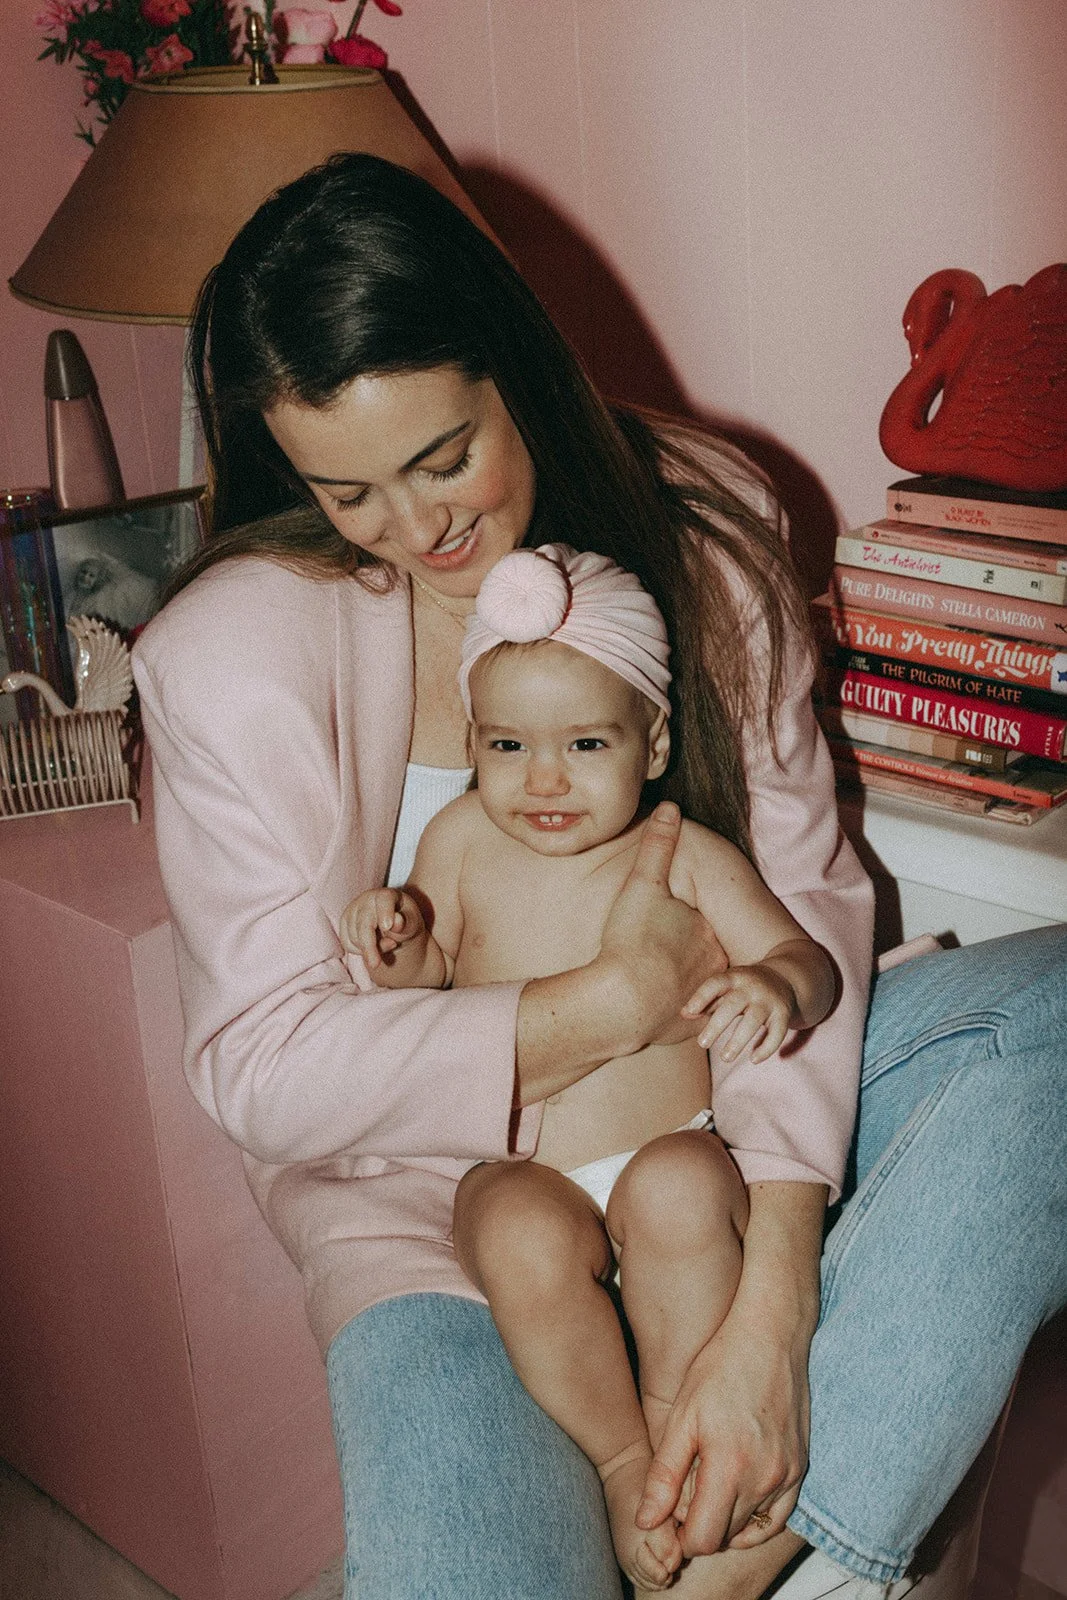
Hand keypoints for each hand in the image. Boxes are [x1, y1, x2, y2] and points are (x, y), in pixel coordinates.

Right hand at [339, 887, 426, 969]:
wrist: (394, 926)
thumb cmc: (406, 922)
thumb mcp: (412, 924)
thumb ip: (406, 923)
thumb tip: (396, 922)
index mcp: (387, 895)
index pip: (384, 899)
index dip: (385, 912)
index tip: (387, 927)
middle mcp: (366, 899)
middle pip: (364, 924)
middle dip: (369, 946)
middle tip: (376, 965)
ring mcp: (352, 910)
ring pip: (355, 936)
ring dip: (370, 949)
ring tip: (388, 944)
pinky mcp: (344, 923)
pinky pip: (347, 942)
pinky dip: (360, 951)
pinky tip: (373, 947)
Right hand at [597, 803, 726, 1053]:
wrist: (621, 1002)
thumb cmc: (631, 942)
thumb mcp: (642, 886)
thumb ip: (657, 847)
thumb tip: (670, 809)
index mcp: (708, 934)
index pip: (699, 924)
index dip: (679, 925)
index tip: (659, 929)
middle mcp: (714, 969)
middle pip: (700, 958)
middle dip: (682, 958)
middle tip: (653, 956)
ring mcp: (703, 1002)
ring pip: (694, 990)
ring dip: (678, 989)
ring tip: (651, 985)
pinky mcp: (687, 1031)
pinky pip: (681, 1021)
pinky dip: (667, 1017)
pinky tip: (648, 1012)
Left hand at [636, 1300, 810, 1556]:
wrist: (770, 1335)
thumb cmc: (720, 1368)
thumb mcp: (682, 1416)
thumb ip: (664, 1475)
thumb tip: (645, 1522)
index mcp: (730, 1467)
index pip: (703, 1540)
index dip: (680, 1534)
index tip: (671, 1510)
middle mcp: (765, 1479)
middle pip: (726, 1536)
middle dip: (701, 1526)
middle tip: (686, 1492)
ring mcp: (788, 1476)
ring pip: (752, 1528)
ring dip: (727, 1520)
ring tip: (709, 1486)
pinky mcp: (801, 1468)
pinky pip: (779, 1516)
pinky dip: (756, 1516)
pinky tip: (737, 1493)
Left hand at [682, 963, 795, 1061]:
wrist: (785, 980)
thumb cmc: (744, 988)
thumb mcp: (726, 988)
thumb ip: (706, 1001)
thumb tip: (684, 1014)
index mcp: (734, 977)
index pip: (715, 983)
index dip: (701, 997)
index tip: (689, 1012)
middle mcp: (752, 987)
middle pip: (733, 1005)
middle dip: (716, 1026)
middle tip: (702, 1044)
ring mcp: (769, 1000)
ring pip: (754, 1021)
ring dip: (738, 1041)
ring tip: (725, 1058)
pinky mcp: (783, 1014)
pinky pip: (777, 1033)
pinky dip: (766, 1048)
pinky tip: (753, 1060)